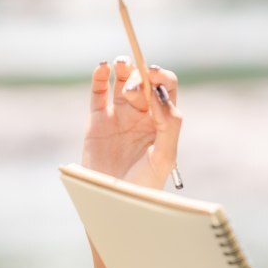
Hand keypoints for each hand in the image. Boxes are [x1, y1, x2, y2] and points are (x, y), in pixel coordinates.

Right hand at [81, 56, 181, 189]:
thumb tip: (161, 96)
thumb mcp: (164, 157)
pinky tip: (103, 67)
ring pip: (122, 81)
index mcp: (162, 121)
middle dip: (139, 78)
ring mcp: (119, 115)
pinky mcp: (98, 120)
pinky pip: (99, 92)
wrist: (115, 203)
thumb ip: (169, 125)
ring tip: (120, 64)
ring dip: (124, 67)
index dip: (160, 76)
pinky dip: (100, 76)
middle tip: (132, 92)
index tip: (153, 75)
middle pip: (144, 81)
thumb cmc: (145, 185)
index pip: (166, 87)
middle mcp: (143, 115)